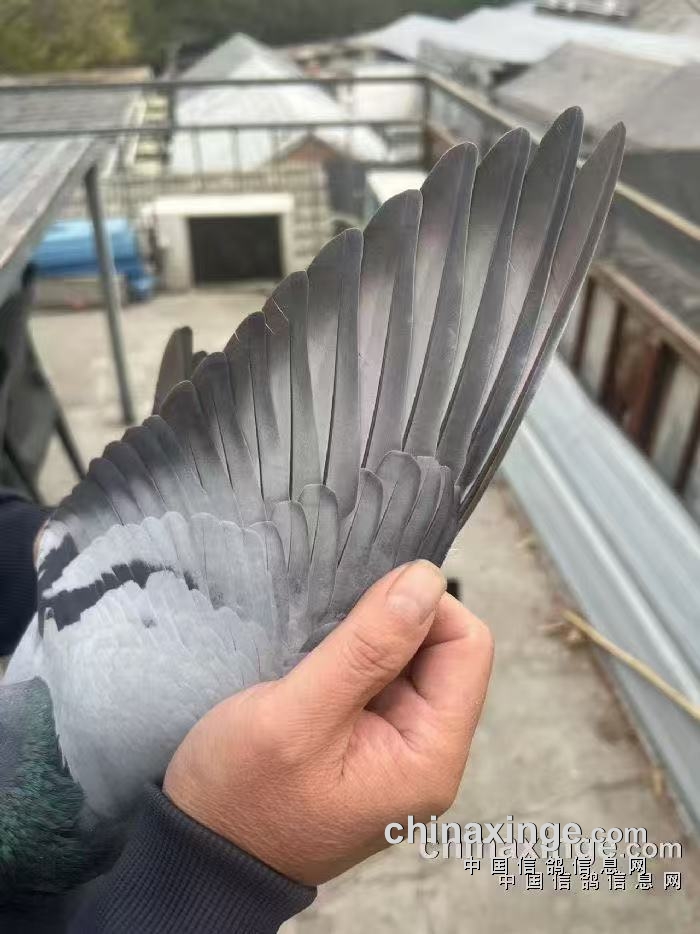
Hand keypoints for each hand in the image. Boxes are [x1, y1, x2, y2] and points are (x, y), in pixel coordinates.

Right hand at [164, 560, 492, 885]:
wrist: (201, 855)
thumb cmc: (241, 795)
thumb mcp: (298, 714)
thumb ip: (367, 647)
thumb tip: (426, 579)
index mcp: (429, 757)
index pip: (467, 646)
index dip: (423, 608)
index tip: (363, 602)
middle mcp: (427, 753)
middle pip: (443, 650)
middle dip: (393, 624)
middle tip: (331, 631)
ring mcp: (398, 748)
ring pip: (410, 659)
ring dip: (369, 639)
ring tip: (317, 649)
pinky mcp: (369, 741)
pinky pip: (380, 678)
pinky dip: (353, 656)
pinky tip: (315, 663)